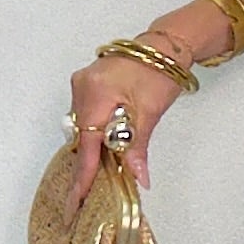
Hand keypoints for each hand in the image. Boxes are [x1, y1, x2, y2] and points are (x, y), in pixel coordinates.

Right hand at [67, 47, 189, 196]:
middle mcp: (82, 88)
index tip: (79, 198)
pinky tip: (105, 147)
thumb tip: (137, 176)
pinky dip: (96, 133)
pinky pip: (86, 116)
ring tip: (103, 173)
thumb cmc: (160, 70)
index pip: (86, 143)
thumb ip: (137, 147)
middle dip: (88, 164)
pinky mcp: (88, 85)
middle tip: (90, 194)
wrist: (165, 45)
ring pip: (83, 128)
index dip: (84, 175)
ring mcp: (82, 85)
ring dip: (94, 148)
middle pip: (81, 137)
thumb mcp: (150, 113)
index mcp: (95, 93)